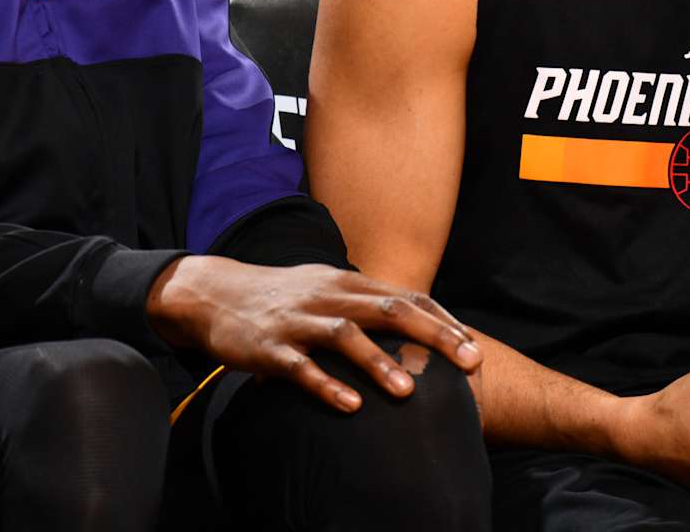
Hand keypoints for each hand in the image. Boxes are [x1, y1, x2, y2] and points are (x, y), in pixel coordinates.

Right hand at [146, 257, 481, 411]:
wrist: (215, 293)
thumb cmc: (283, 298)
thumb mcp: (328, 290)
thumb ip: (367, 304)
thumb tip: (417, 322)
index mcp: (348, 283)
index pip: (406, 297)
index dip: (443, 321)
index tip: (473, 347)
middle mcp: (329, 296)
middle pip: (389, 310)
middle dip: (433, 336)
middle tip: (468, 362)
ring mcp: (299, 321)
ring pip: (345, 336)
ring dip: (379, 363)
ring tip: (409, 391)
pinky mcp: (270, 347)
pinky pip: (301, 368)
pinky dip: (326, 386)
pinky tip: (350, 406)